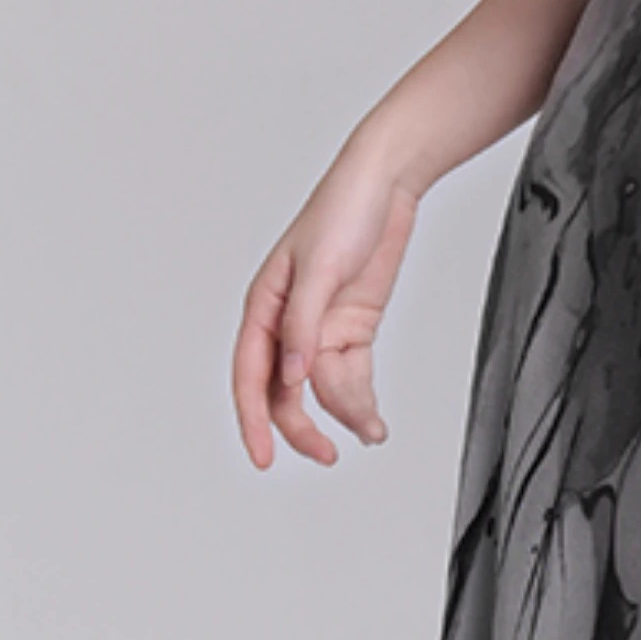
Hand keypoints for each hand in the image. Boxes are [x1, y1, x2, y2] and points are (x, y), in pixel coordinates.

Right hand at [233, 135, 422, 471]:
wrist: (389, 182)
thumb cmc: (343, 210)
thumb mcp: (320, 267)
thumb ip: (304, 324)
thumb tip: (292, 376)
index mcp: (264, 307)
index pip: (251, 375)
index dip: (254, 419)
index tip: (264, 457)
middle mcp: (289, 324)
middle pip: (286, 391)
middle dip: (302, 426)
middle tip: (326, 455)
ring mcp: (322, 328)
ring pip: (323, 388)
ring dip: (345, 412)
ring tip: (372, 430)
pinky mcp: (353, 327)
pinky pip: (352, 375)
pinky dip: (362, 399)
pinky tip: (373, 420)